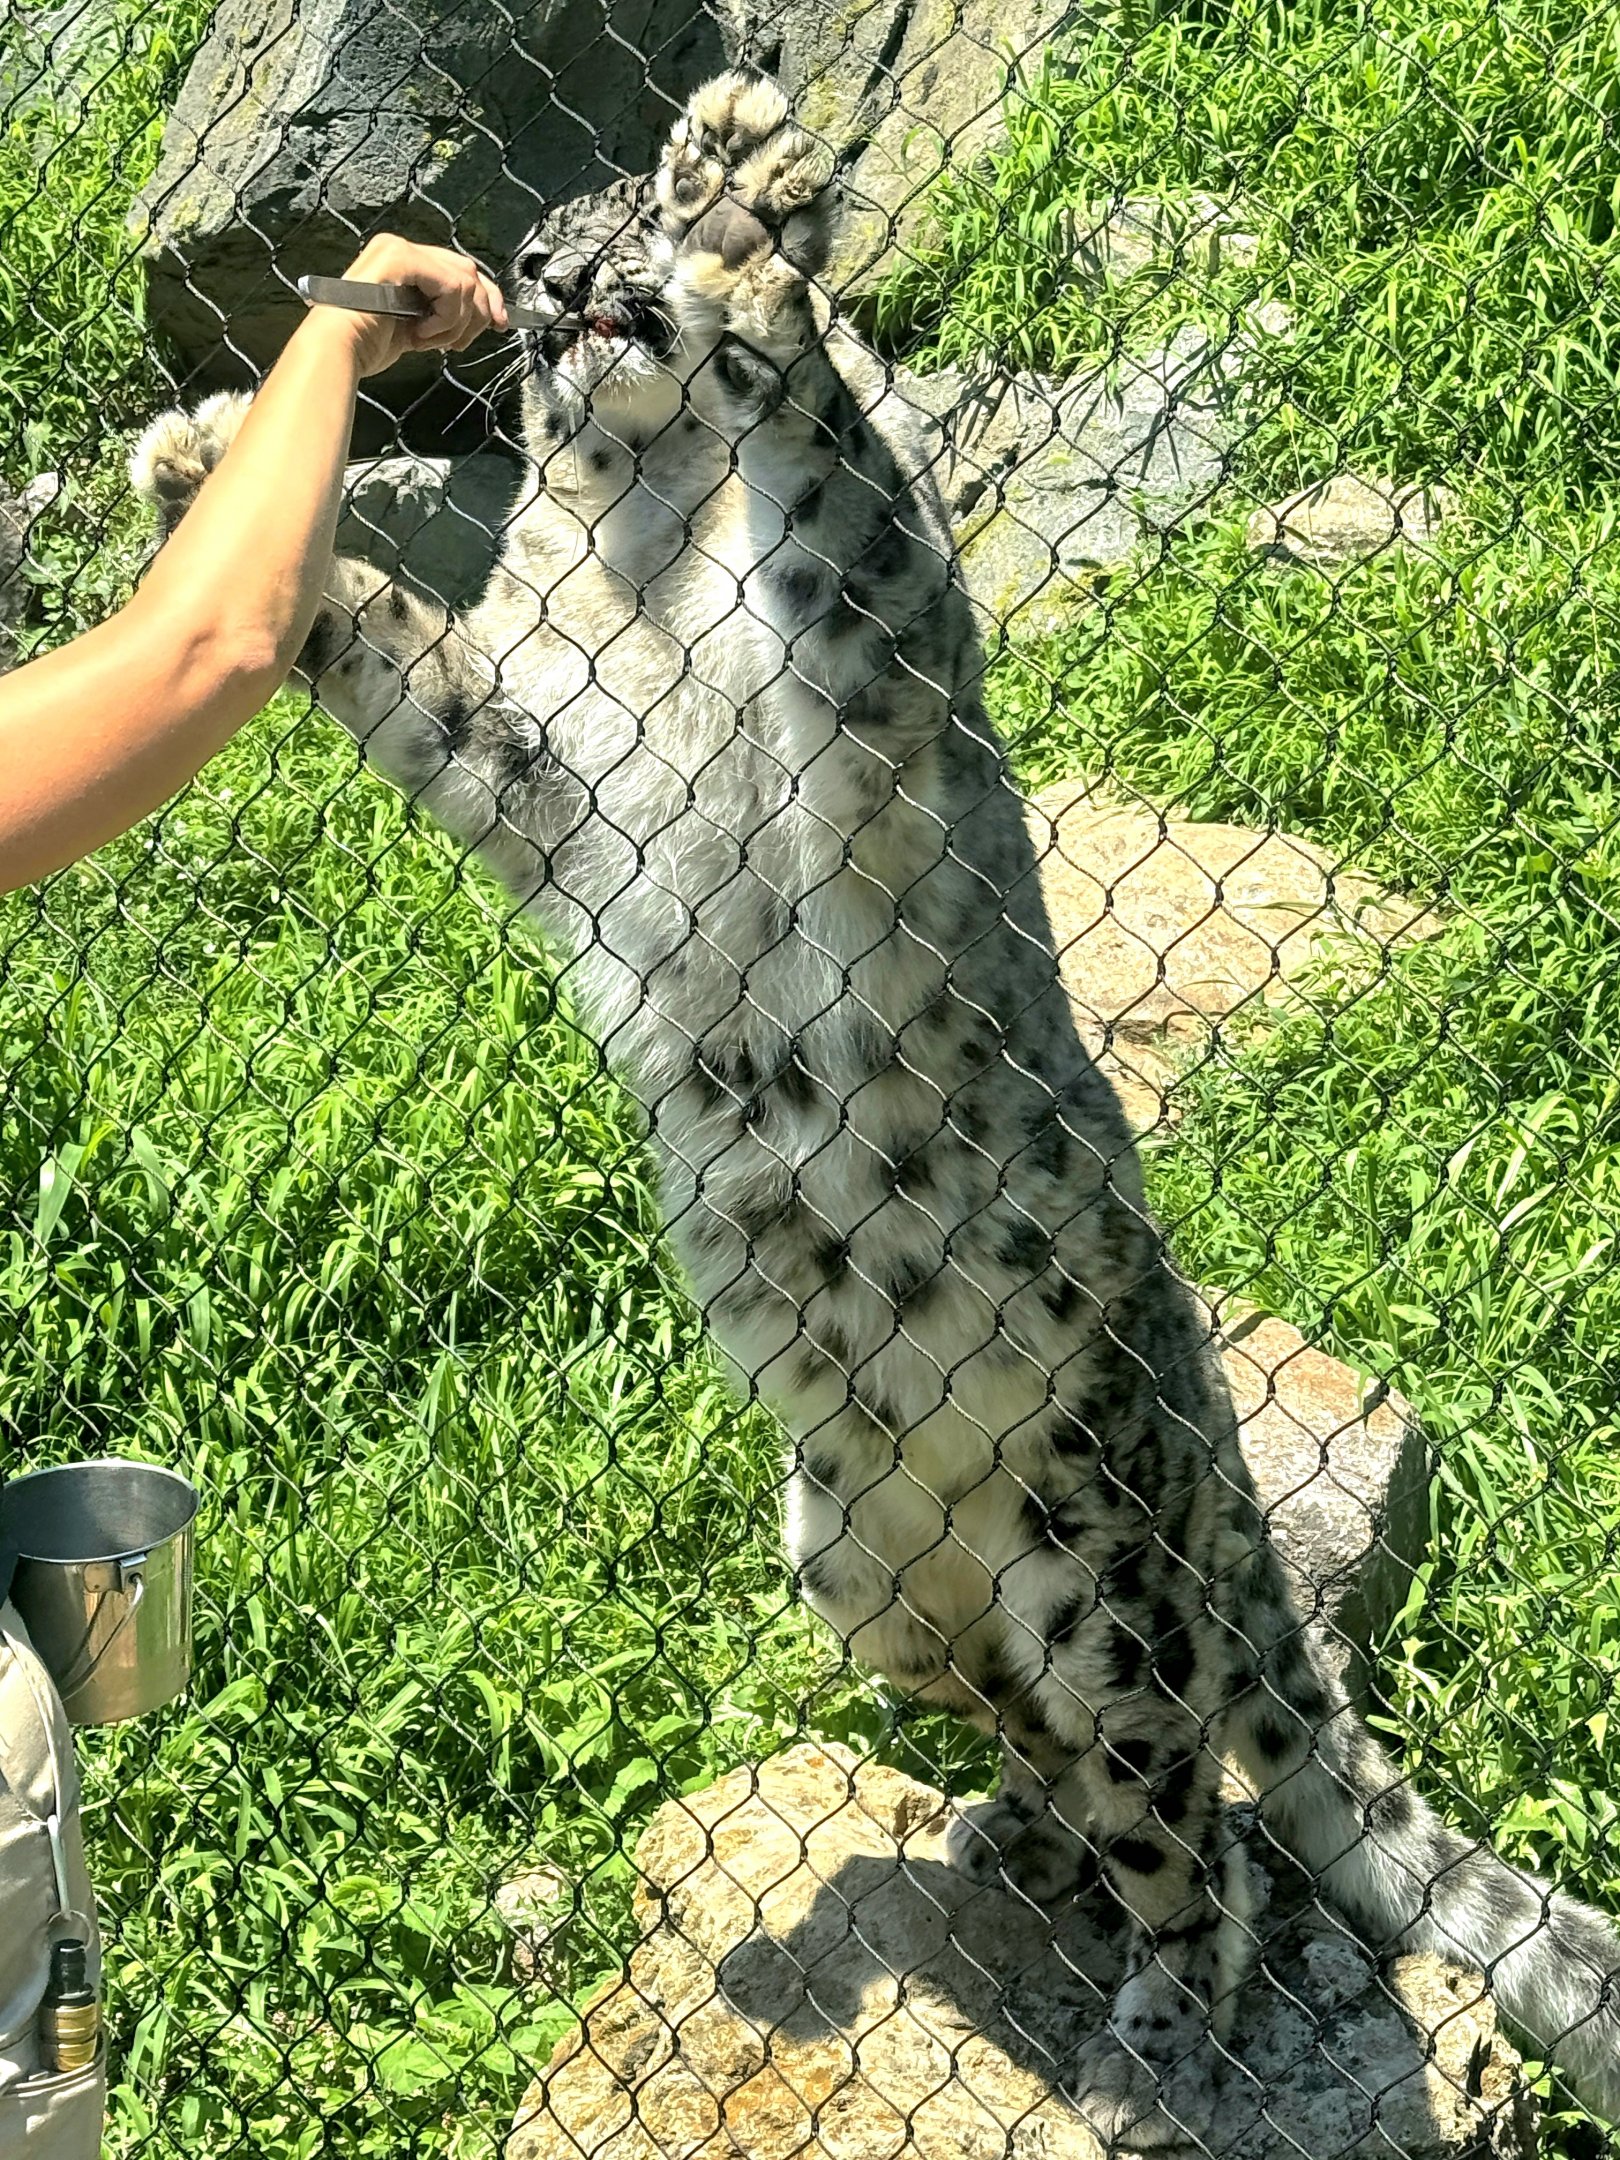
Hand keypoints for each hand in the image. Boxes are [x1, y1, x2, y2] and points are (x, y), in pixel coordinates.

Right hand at [309, 234, 507, 376]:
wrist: (337, 350)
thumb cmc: (367, 345)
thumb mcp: (417, 327)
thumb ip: (444, 314)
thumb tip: (484, 316)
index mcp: (404, 263)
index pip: (460, 271)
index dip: (486, 298)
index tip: (499, 324)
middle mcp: (402, 248)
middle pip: (469, 271)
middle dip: (478, 312)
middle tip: (458, 342)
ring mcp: (400, 249)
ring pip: (465, 281)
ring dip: (456, 322)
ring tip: (430, 340)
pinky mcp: (401, 258)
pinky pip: (451, 286)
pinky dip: (446, 317)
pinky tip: (421, 332)